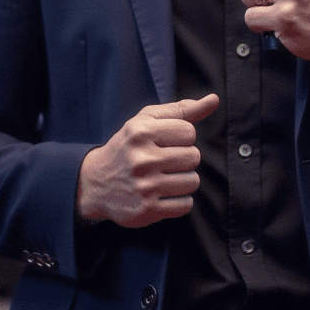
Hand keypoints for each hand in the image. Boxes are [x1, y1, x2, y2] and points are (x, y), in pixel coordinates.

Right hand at [75, 94, 219, 227]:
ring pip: (192, 181)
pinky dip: (180, 200)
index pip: (189, 131)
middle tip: (167, 161)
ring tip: (166, 177)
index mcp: (141, 132)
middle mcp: (141, 158)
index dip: (183, 137)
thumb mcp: (147, 120)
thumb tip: (214, 99)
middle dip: (185, 158)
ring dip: (184, 180)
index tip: (167, 142)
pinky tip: (163, 194)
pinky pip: (185, 205)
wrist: (95, 182)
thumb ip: (181, 109)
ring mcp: (144, 186)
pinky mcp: (146, 210)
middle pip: (194, 156)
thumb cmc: (129, 146)